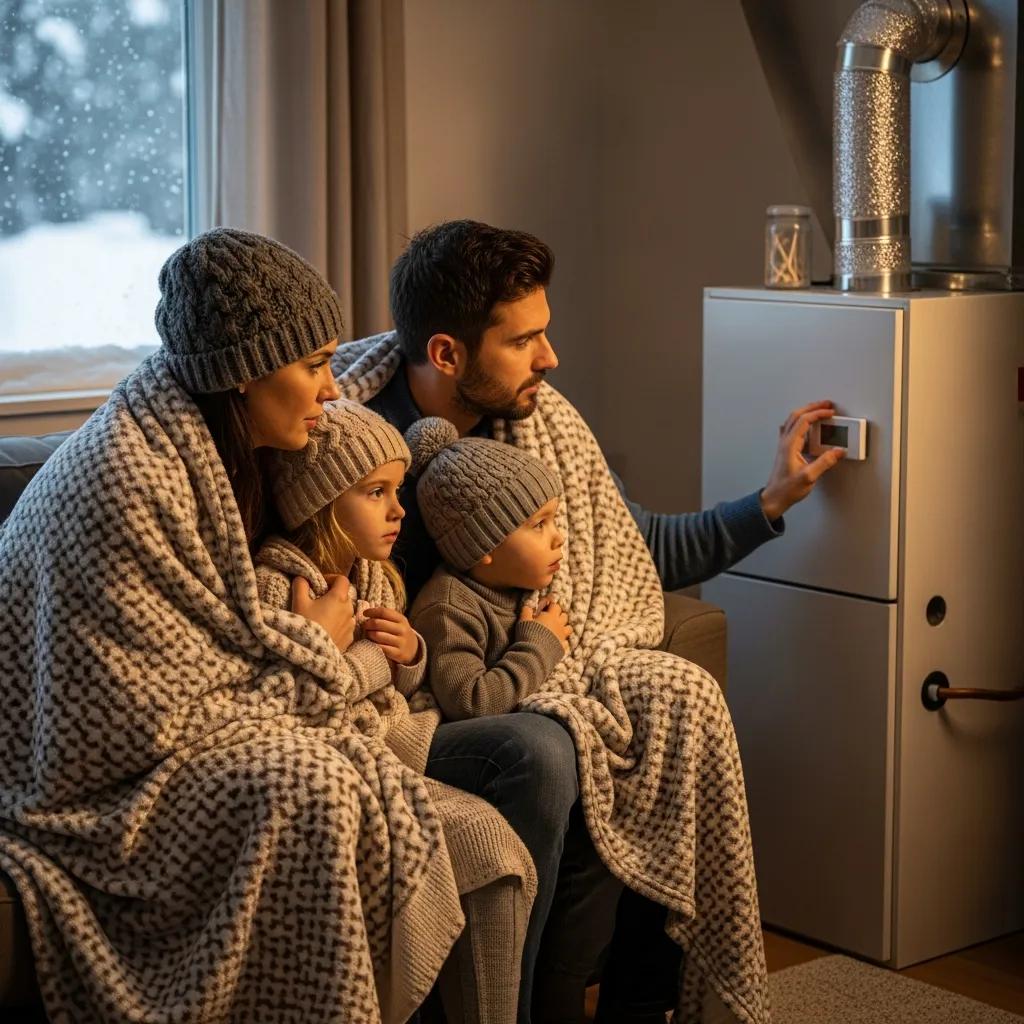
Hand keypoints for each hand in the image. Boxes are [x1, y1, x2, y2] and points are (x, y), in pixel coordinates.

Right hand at [290, 575, 354, 651]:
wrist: (311, 652)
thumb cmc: (306, 624)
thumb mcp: (299, 602)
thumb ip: (301, 586)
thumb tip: (302, 578)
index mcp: (339, 598)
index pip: (342, 580)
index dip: (332, 578)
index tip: (321, 584)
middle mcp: (349, 610)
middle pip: (344, 596)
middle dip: (332, 596)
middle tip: (317, 601)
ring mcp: (351, 625)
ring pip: (345, 612)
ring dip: (336, 611)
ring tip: (321, 617)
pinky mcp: (350, 638)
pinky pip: (345, 626)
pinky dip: (338, 625)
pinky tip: (325, 631)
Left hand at [363, 607, 418, 664]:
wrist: (413, 649)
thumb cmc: (399, 632)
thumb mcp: (397, 622)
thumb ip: (386, 616)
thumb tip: (367, 612)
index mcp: (401, 619)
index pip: (383, 612)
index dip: (372, 612)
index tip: (365, 613)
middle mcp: (402, 630)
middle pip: (378, 623)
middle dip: (368, 624)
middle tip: (365, 626)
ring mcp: (401, 642)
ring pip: (378, 635)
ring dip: (369, 634)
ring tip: (369, 634)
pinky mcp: (398, 653)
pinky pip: (381, 647)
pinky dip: (374, 644)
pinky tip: (373, 643)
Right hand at [521, 599, 570, 652]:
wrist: (534, 654)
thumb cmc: (529, 635)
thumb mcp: (524, 621)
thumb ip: (526, 612)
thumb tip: (527, 607)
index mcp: (551, 616)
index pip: (555, 606)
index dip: (551, 606)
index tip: (545, 608)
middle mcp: (559, 625)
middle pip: (564, 616)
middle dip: (558, 616)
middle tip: (550, 619)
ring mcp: (562, 636)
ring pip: (569, 628)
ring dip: (563, 628)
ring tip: (555, 630)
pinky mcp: (562, 647)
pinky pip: (566, 643)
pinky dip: (561, 642)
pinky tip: (555, 643)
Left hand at [759, 401, 844, 520]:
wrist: (774, 498)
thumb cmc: (787, 489)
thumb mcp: (809, 476)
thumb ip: (825, 462)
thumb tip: (838, 451)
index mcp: (789, 445)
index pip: (804, 421)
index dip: (818, 414)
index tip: (830, 412)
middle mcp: (785, 442)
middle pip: (796, 415)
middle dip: (812, 407)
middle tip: (826, 404)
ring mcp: (784, 445)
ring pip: (793, 421)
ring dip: (807, 413)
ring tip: (820, 411)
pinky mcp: (786, 450)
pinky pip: (793, 430)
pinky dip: (803, 423)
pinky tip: (809, 427)